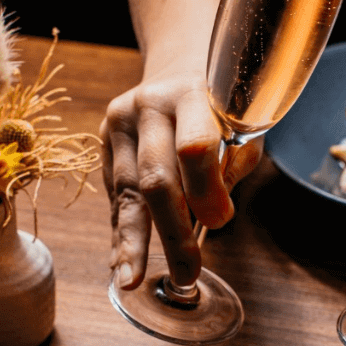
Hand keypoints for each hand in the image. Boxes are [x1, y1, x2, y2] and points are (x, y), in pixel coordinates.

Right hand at [101, 67, 261, 288]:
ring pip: (128, 193)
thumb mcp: (241, 124)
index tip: (221, 222)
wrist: (179, 65)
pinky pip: (115, 196)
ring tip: (133, 280)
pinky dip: (121, 233)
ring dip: (134, 243)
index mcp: (193, 94)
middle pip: (156, 179)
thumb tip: (209, 218)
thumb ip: (230, 165)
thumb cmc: (221, 104)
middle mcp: (149, 106)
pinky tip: (121, 264)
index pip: (194, 147)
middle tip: (188, 272)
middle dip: (172, 231)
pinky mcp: (104, 142)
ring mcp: (120, 123)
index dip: (207, 191)